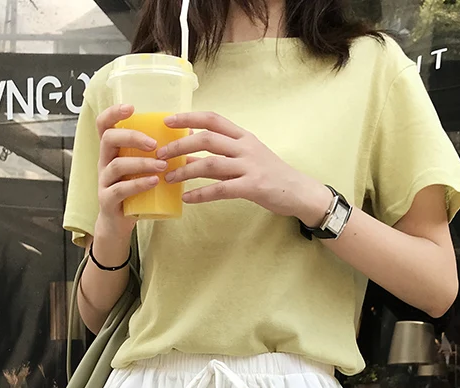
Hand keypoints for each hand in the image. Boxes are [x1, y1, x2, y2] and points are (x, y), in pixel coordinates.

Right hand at [95, 104, 169, 237]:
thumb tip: (189, 130)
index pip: (104, 124)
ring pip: (116, 165)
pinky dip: (138, 184)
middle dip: (132, 137)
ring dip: (141, 163)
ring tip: (162, 166)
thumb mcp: (143, 169)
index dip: (113, 113)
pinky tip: (153, 182)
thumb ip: (159, 151)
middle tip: (154, 144)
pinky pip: (120, 189)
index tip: (132, 108)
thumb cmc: (134, 192)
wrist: (119, 225)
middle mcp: (104, 162)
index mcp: (112, 151)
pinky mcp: (108, 201)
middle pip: (108, 139)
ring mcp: (104, 182)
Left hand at [159, 112, 332, 223]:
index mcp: (243, 136)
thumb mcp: (247, 156)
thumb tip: (190, 150)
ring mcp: (249, 166)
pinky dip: (201, 194)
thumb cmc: (270, 174)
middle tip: (160, 154)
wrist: (298, 191)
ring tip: (168, 178)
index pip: (212, 119)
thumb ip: (222, 152)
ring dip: (185, 171)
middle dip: (179, 146)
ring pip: (210, 164)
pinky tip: (187, 198)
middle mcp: (245, 147)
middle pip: (206, 139)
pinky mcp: (252, 187)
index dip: (189, 117)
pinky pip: (221, 189)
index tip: (168, 121)